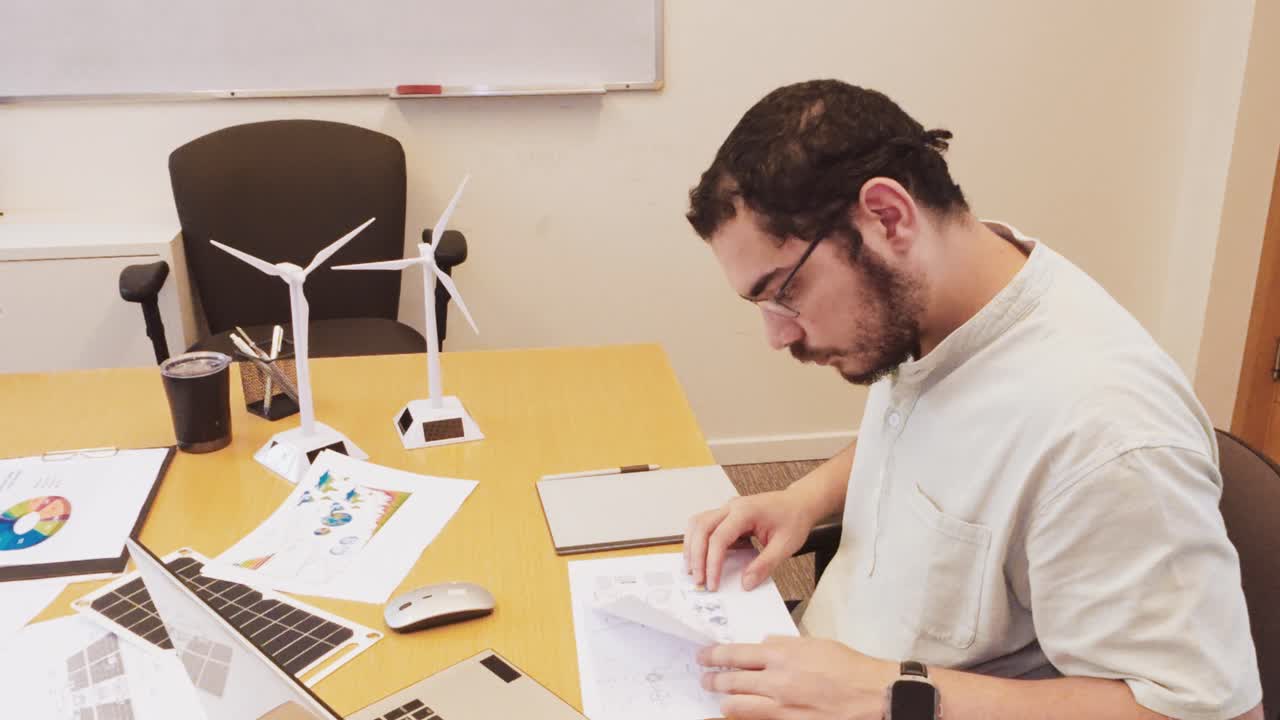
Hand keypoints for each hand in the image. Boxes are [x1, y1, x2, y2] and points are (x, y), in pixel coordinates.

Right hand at [684, 489, 818, 590]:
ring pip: (697, 523)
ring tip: (693, 569)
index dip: (712, 562)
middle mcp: (732, 506)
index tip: (713, 582)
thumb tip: (746, 583)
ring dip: (692, 546)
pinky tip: (702, 556)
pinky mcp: (727, 514)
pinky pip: (704, 524)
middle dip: (696, 556)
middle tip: (699, 579)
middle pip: (701, 528)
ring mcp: (727, 508)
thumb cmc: (793, 518)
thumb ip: (764, 565)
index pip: (719, 537)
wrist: (799, 503)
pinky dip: (698, 541)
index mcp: (746, 511)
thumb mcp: (785, 545)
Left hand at [698, 636, 896, 719]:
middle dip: (712, 680)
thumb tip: (763, 645)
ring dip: (723, 701)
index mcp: (782, 655)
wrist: (873, 695)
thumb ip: (784, 644)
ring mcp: (781, 707)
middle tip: (706, 678)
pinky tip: (733, 716)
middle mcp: (776, 681)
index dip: (714, 655)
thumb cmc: (849, 668)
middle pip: (729, 681)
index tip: (704, 656)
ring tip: (719, 698)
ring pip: (735, 706)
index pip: (735, 654)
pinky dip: (740, 718)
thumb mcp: (814, 644)